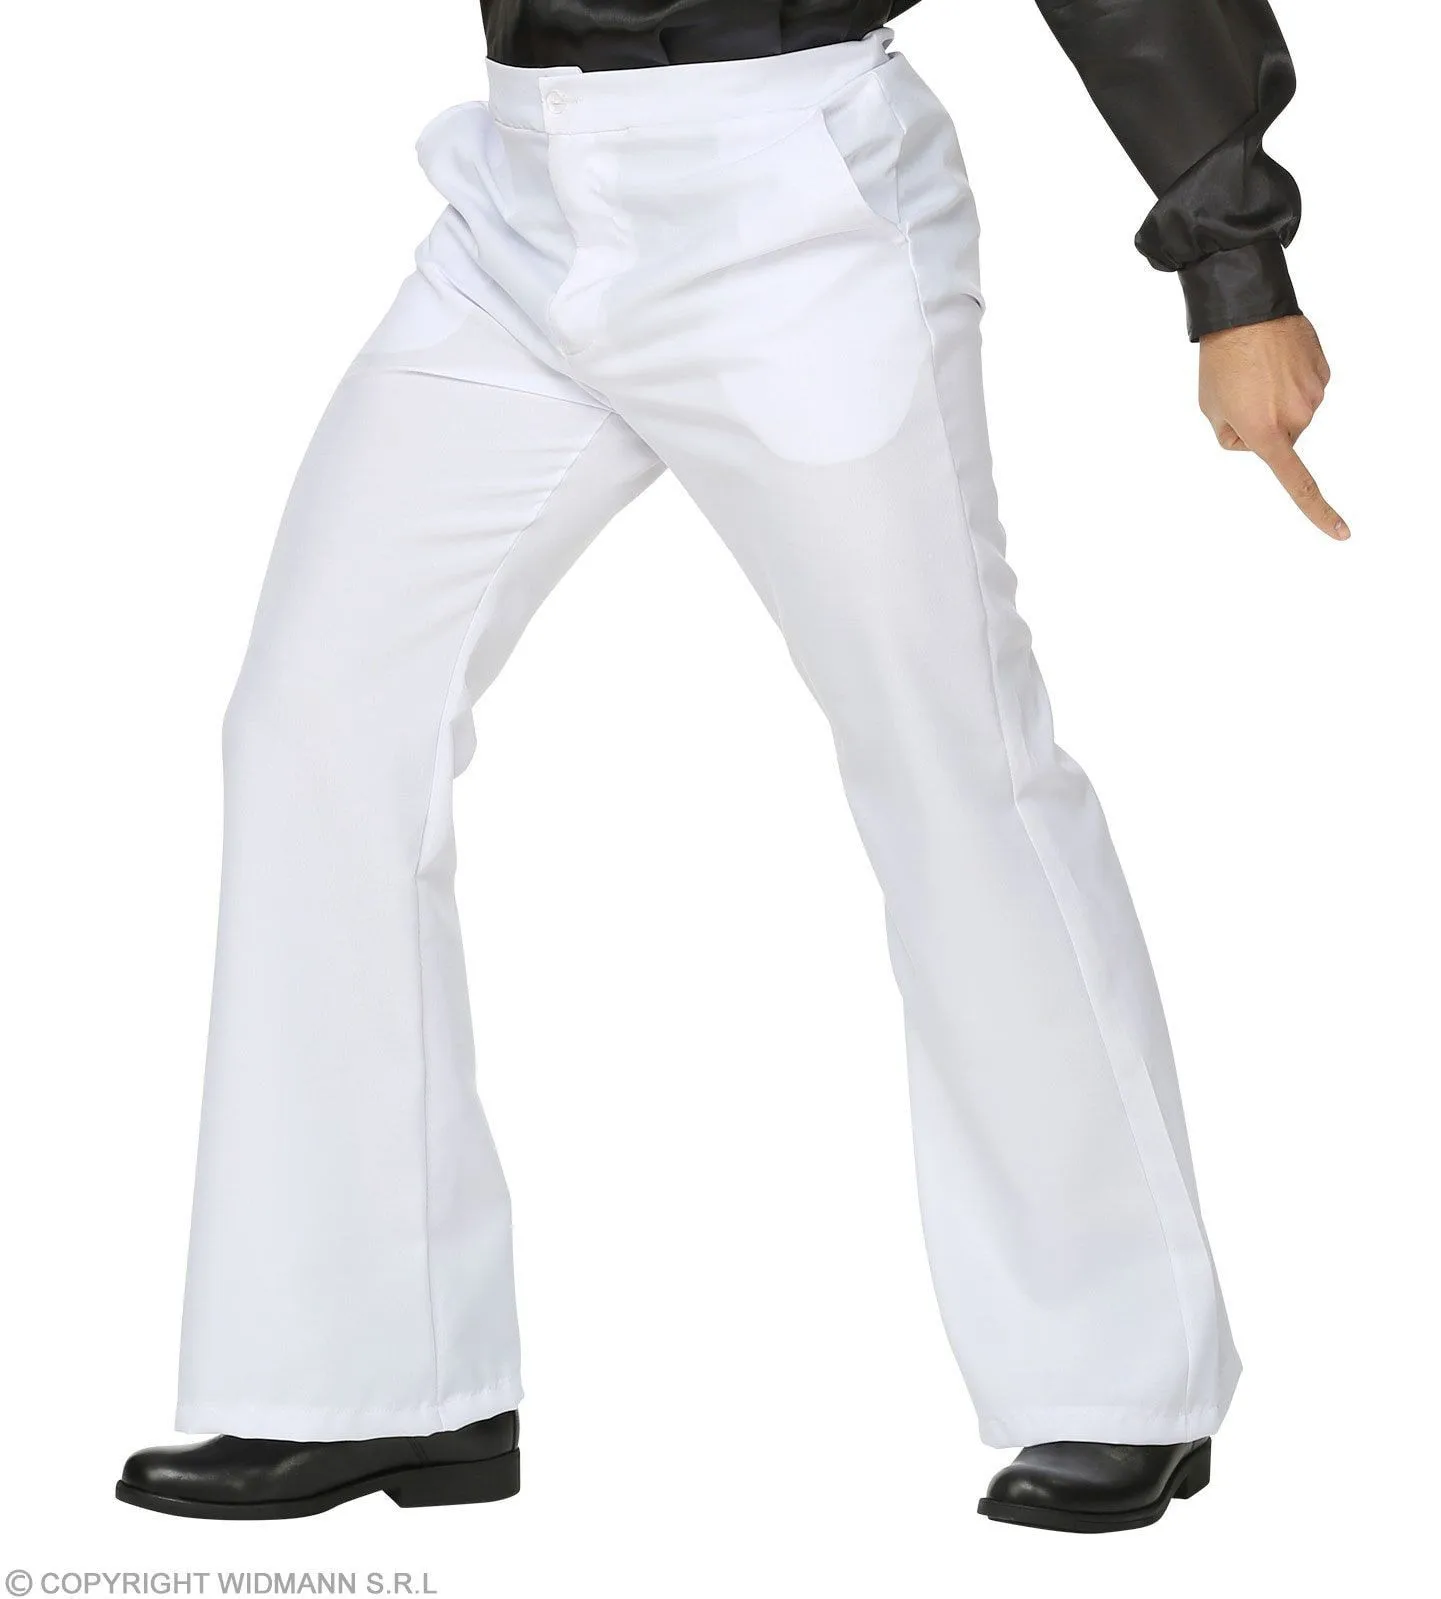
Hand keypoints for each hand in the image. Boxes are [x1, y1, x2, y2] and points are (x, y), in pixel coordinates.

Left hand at [1198, 315, 1347, 539]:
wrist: (1247, 309)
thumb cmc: (1221, 361)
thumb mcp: (1210, 408)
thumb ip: (1231, 436)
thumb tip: (1253, 439)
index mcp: (1266, 433)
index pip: (1297, 483)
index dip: (1318, 511)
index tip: (1341, 533)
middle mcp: (1296, 418)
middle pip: (1280, 437)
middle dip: (1261, 423)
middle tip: (1241, 391)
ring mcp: (1314, 394)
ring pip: (1293, 412)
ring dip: (1275, 398)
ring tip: (1256, 371)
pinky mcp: (1324, 372)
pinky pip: (1305, 388)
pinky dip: (1290, 379)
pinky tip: (1276, 361)